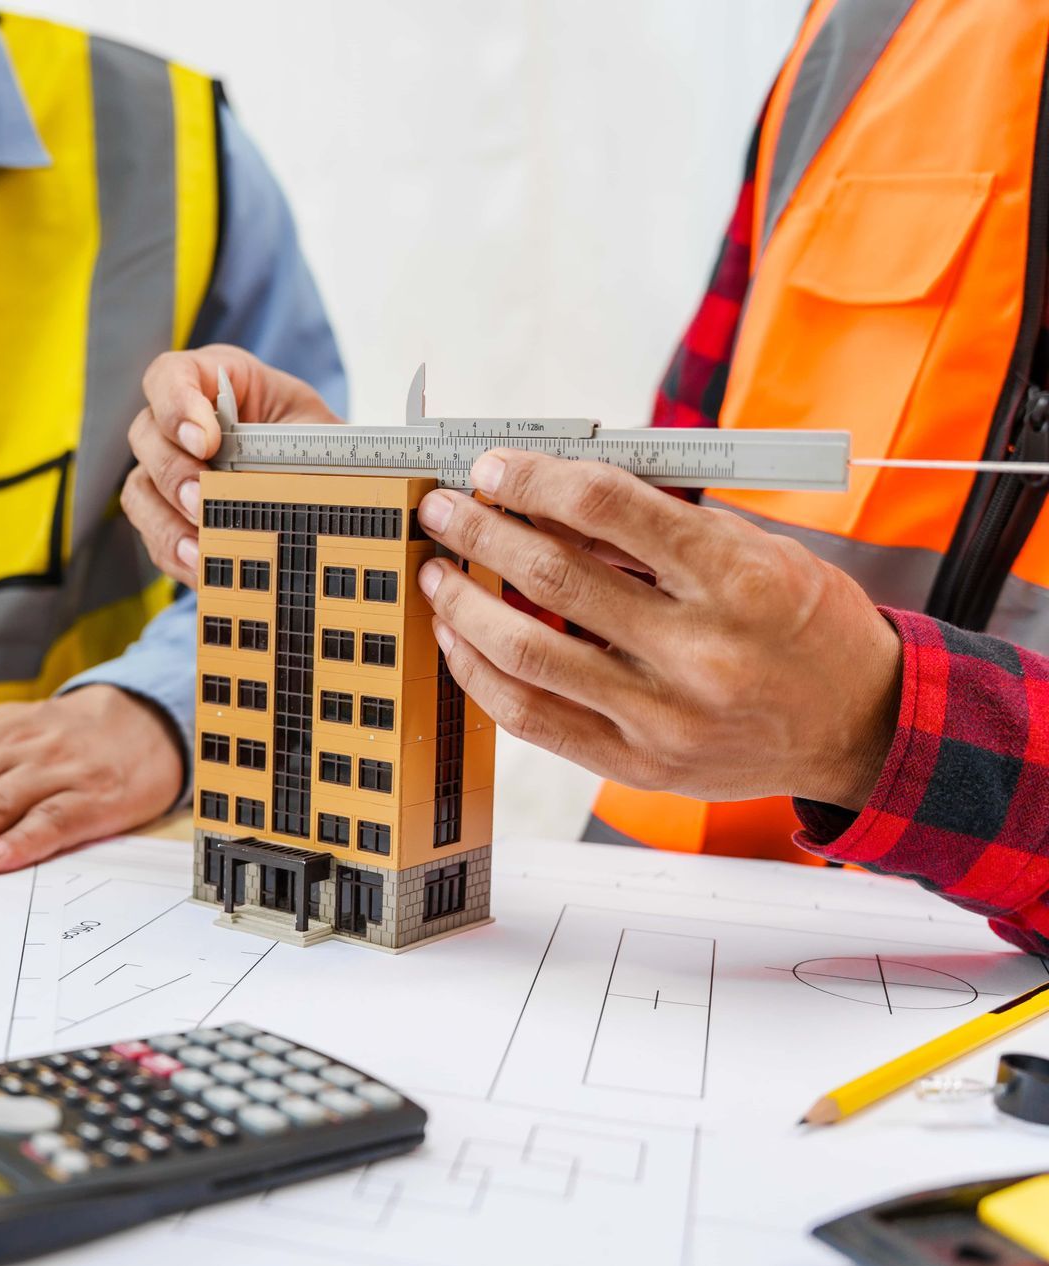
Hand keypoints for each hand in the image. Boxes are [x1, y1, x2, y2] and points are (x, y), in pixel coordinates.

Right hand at [122, 344, 338, 586]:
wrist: (320, 479)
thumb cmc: (311, 443)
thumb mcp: (314, 430)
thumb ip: (296, 446)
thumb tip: (286, 482)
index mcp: (212, 382)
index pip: (169, 377)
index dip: (175, 404)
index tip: (204, 439)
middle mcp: (177, 423)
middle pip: (146, 436)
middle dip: (172, 472)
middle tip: (200, 498)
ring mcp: (166, 470)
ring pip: (139, 491)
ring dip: (166, 522)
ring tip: (199, 548)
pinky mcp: (168, 514)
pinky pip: (155, 535)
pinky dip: (176, 554)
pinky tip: (203, 568)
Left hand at [414, 451, 902, 809]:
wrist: (860, 724)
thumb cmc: (803, 624)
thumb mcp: (754, 551)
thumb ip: (655, 529)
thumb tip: (546, 497)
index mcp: (738, 581)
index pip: (610, 509)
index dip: (536, 480)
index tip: (492, 468)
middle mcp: (700, 653)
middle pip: (555, 579)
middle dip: (481, 534)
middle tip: (443, 510)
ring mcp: (665, 718)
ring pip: (527, 655)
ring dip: (464, 607)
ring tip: (439, 575)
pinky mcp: (639, 764)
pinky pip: (532, 719)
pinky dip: (481, 675)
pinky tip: (460, 641)